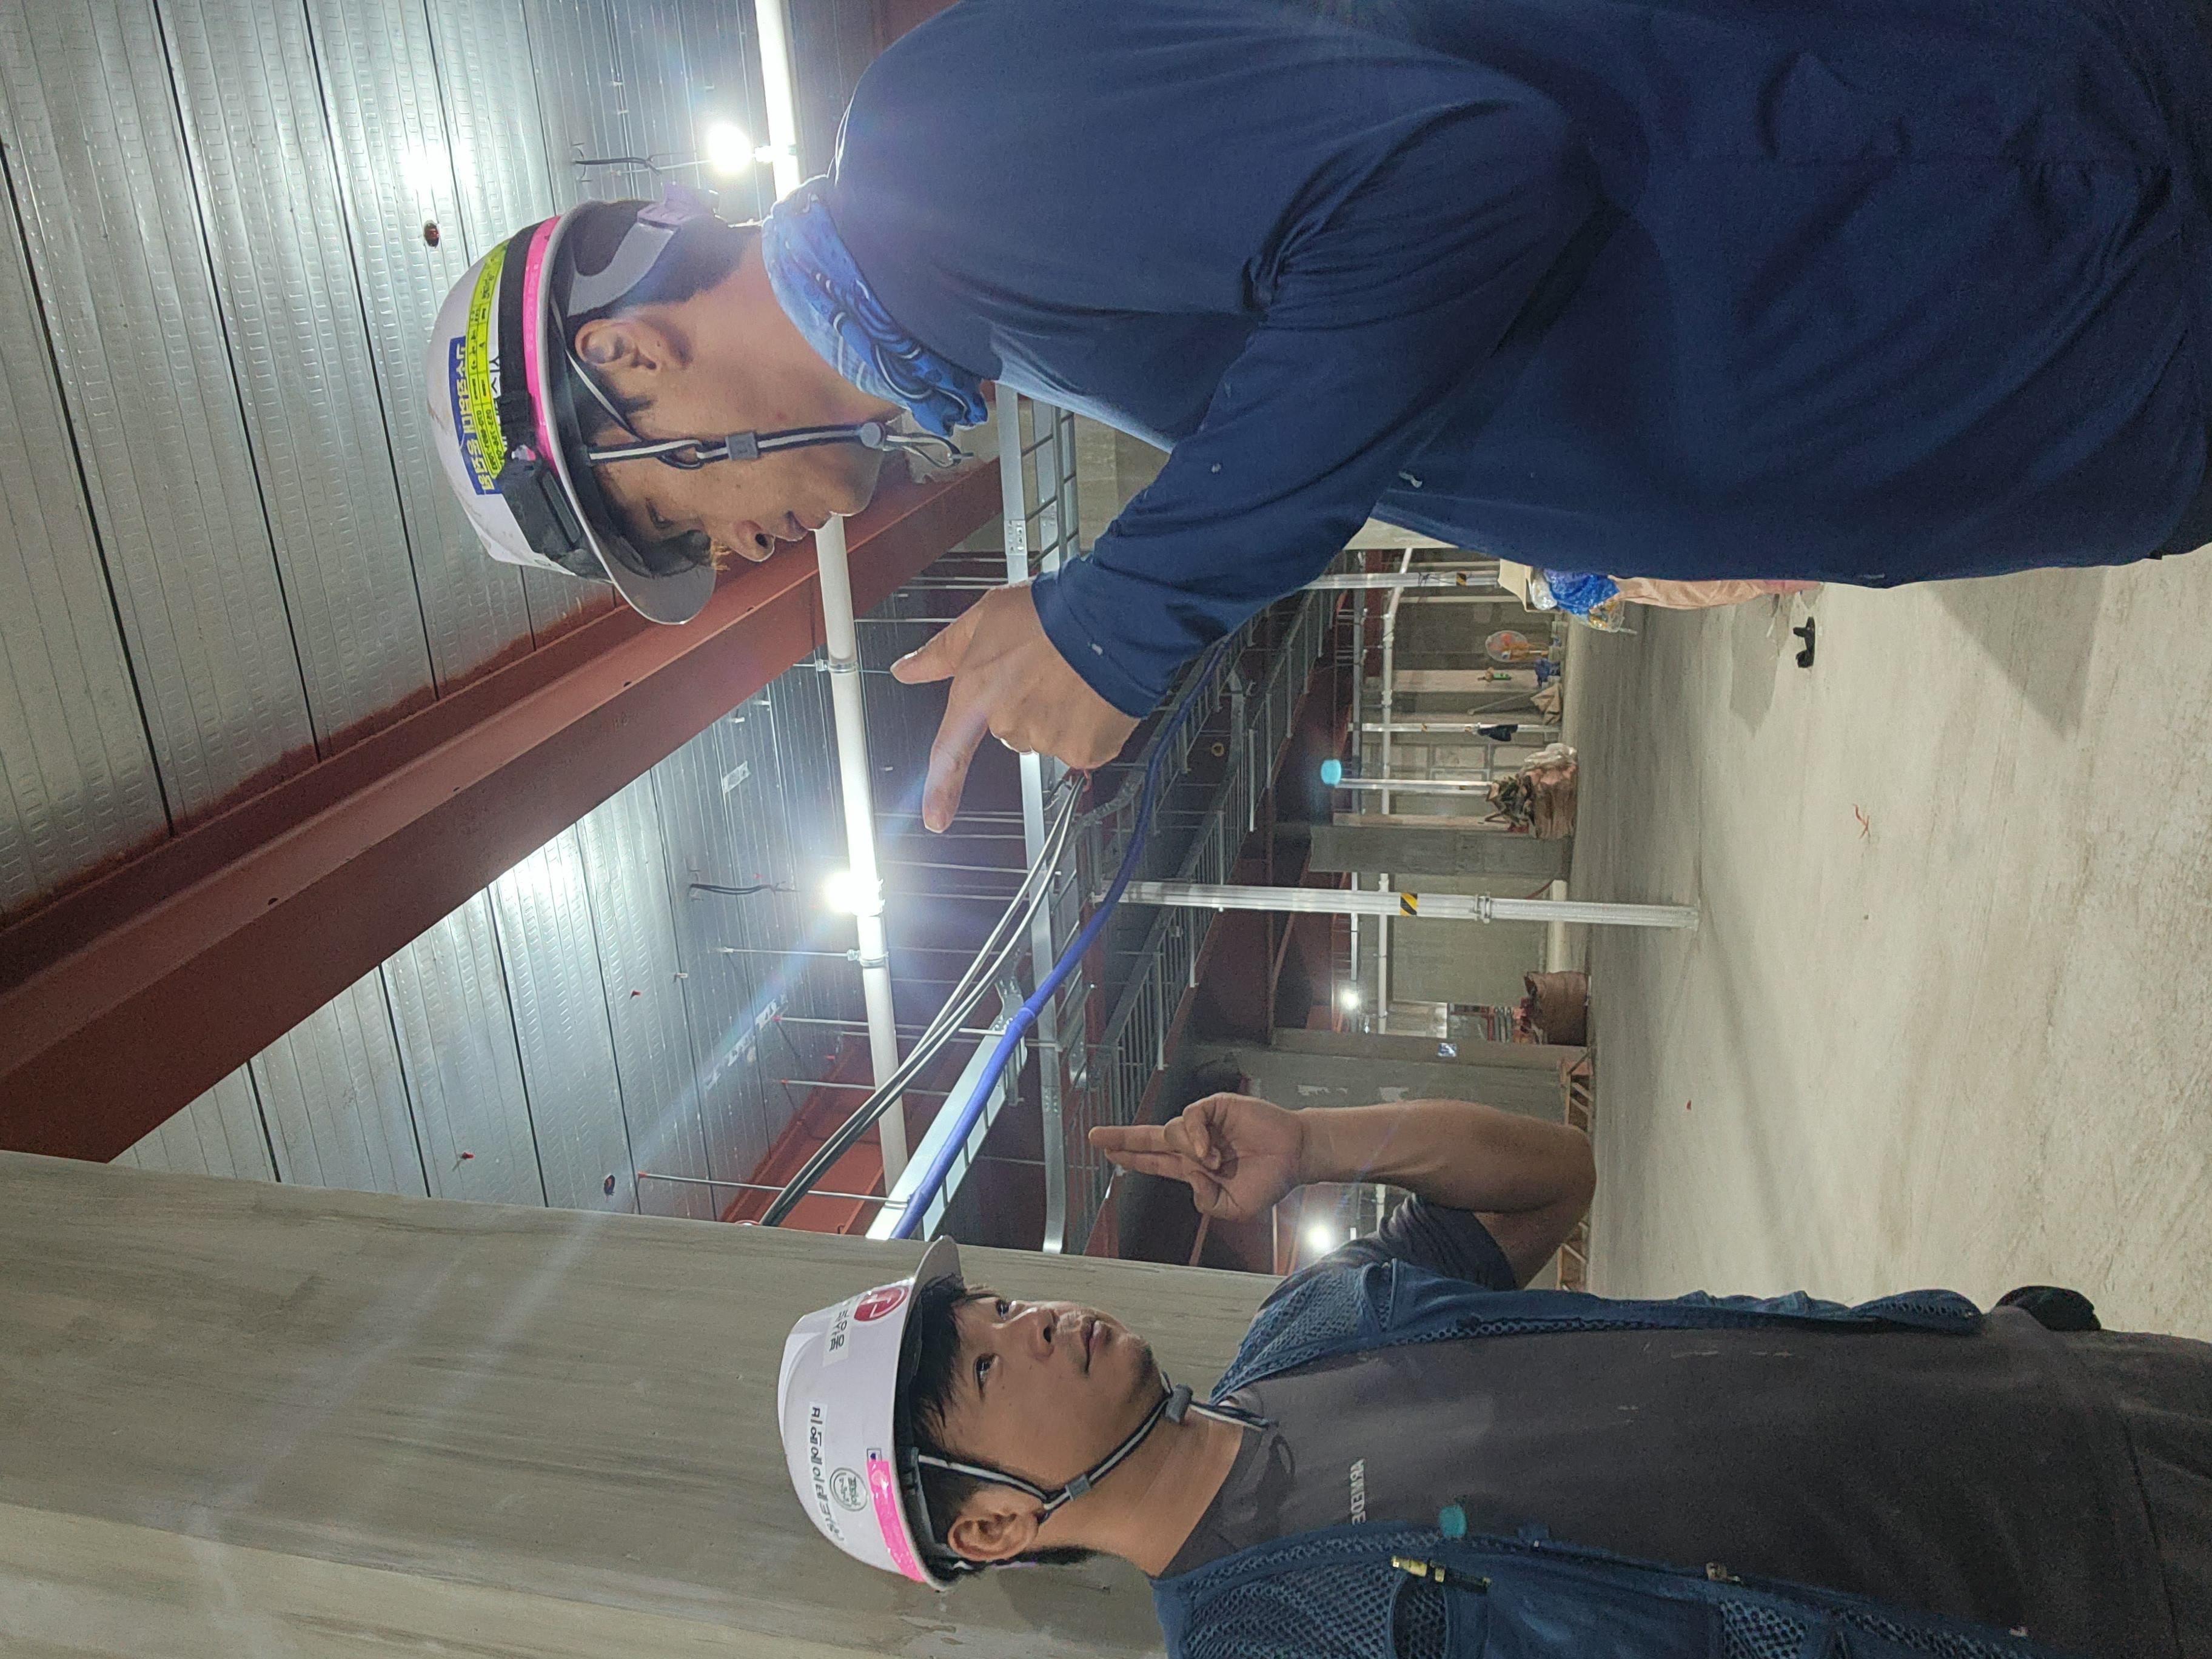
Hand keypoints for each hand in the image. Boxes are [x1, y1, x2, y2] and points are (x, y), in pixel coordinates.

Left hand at [890, 582, 1139, 831]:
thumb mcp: (985, 617)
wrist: (1113, 617)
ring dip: (1057, 714)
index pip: (950, 752)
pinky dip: (1088, 726)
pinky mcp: (1084, 750)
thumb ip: (943, 651)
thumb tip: (906, 669)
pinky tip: (1092, 695)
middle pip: (1010, 731)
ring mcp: (1047, 740)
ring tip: (1071, 676)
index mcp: (978, 693)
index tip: (935, 819)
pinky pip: (1082, 746)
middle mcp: (1009, 723)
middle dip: (1024, 706)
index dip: (940, 791)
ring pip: (1046, 737)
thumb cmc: (1051, 610)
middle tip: (1043, 672)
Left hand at [1088, 1093, 1307, 1221]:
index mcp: (1194, 1167)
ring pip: (1172, 1132)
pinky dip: (1196, 1135)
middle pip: (1149, 1138)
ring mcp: (1205, 1125)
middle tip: (1095, 1136)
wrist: (1296, 1157)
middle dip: (1122, 1138)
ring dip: (1189, 1151)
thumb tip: (1189, 1179)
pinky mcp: (1216, 1107)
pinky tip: (1210, 1151)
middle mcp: (1194, 1144)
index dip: (1131, 1158)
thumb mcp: (1235, 1209)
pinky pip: (1190, 1117)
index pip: (1154, 1161)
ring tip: (1215, 1163)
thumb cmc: (1270, 1180)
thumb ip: (1207, 1202)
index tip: (1108, 1153)